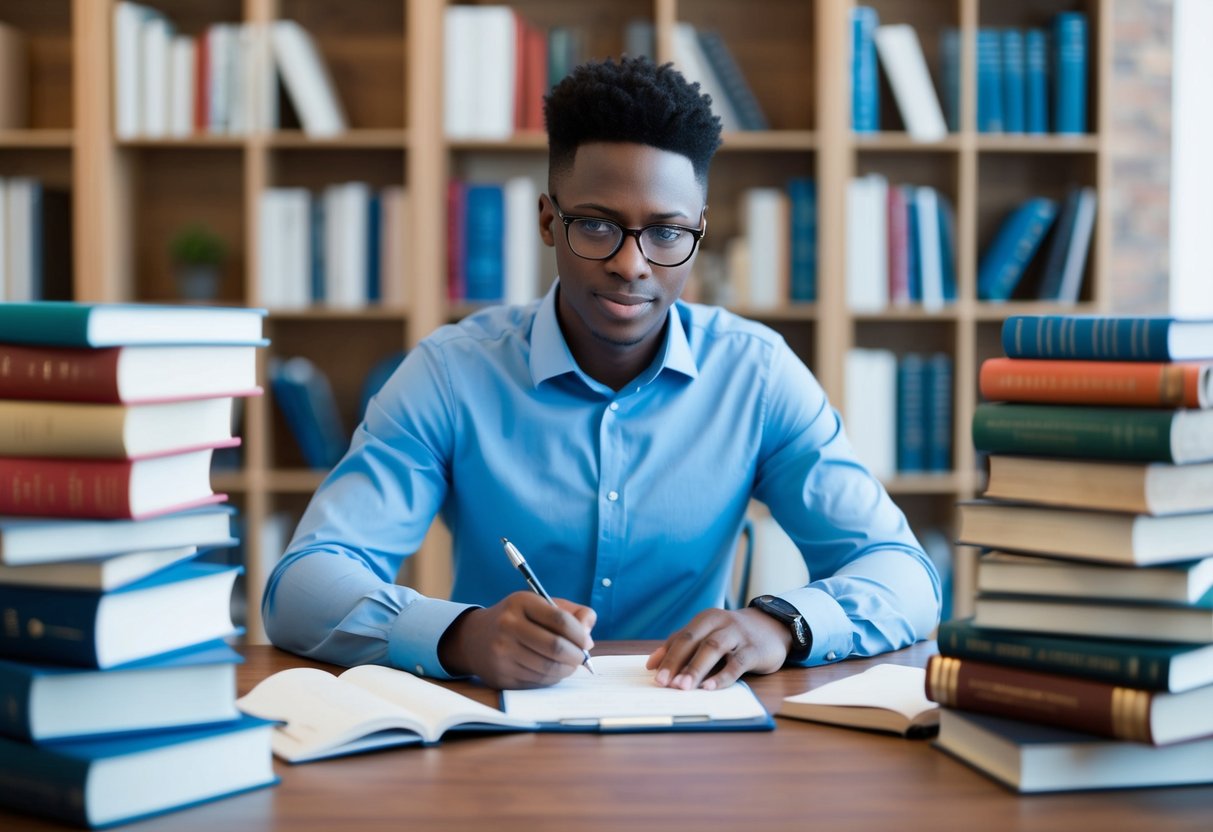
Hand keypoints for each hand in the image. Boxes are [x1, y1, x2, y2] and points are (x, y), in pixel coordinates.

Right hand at [438, 592, 595, 688]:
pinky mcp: (501, 675)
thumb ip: (570, 613)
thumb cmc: (516, 619)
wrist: (474, 638)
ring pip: (547, 668)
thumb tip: (588, 634)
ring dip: (566, 669)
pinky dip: (551, 679)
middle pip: (555, 646)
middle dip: (576, 655)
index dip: (579, 634)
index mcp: (521, 603)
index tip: (587, 642)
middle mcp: (508, 626)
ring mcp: (502, 652)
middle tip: (582, 658)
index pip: (559, 620)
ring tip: (570, 664)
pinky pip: (536, 682)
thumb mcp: (539, 605)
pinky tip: (553, 671)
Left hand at [646, 608, 790, 690]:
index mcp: (705, 619)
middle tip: (665, 684)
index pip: (681, 638)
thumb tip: (651, 664)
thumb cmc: (733, 635)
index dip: (667, 658)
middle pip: (694, 641)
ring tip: (683, 687)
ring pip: (713, 649)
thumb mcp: (708, 635)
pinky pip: (736, 663)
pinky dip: (722, 676)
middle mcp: (720, 622)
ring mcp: (738, 635)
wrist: (772, 627)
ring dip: (696, 668)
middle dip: (677, 663)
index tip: (655, 677)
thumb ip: (681, 646)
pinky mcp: (754, 650)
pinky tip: (710, 687)